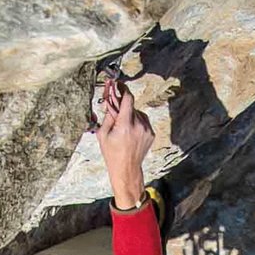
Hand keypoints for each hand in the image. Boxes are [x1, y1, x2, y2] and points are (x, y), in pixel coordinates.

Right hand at [94, 80, 154, 208]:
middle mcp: (138, 126)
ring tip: (123, 127)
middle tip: (115, 109)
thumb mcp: (103, 133)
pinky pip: (143, 120)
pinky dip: (136, 121)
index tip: (118, 85)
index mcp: (125, 125)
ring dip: (129, 114)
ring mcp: (147, 130)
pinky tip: (130, 131)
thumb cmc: (112, 153)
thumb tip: (110, 97)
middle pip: (131, 105)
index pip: (128, 98)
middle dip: (123, 104)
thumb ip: (108, 113)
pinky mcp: (151, 134)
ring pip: (137, 112)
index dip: (123, 89)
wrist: (127, 169)